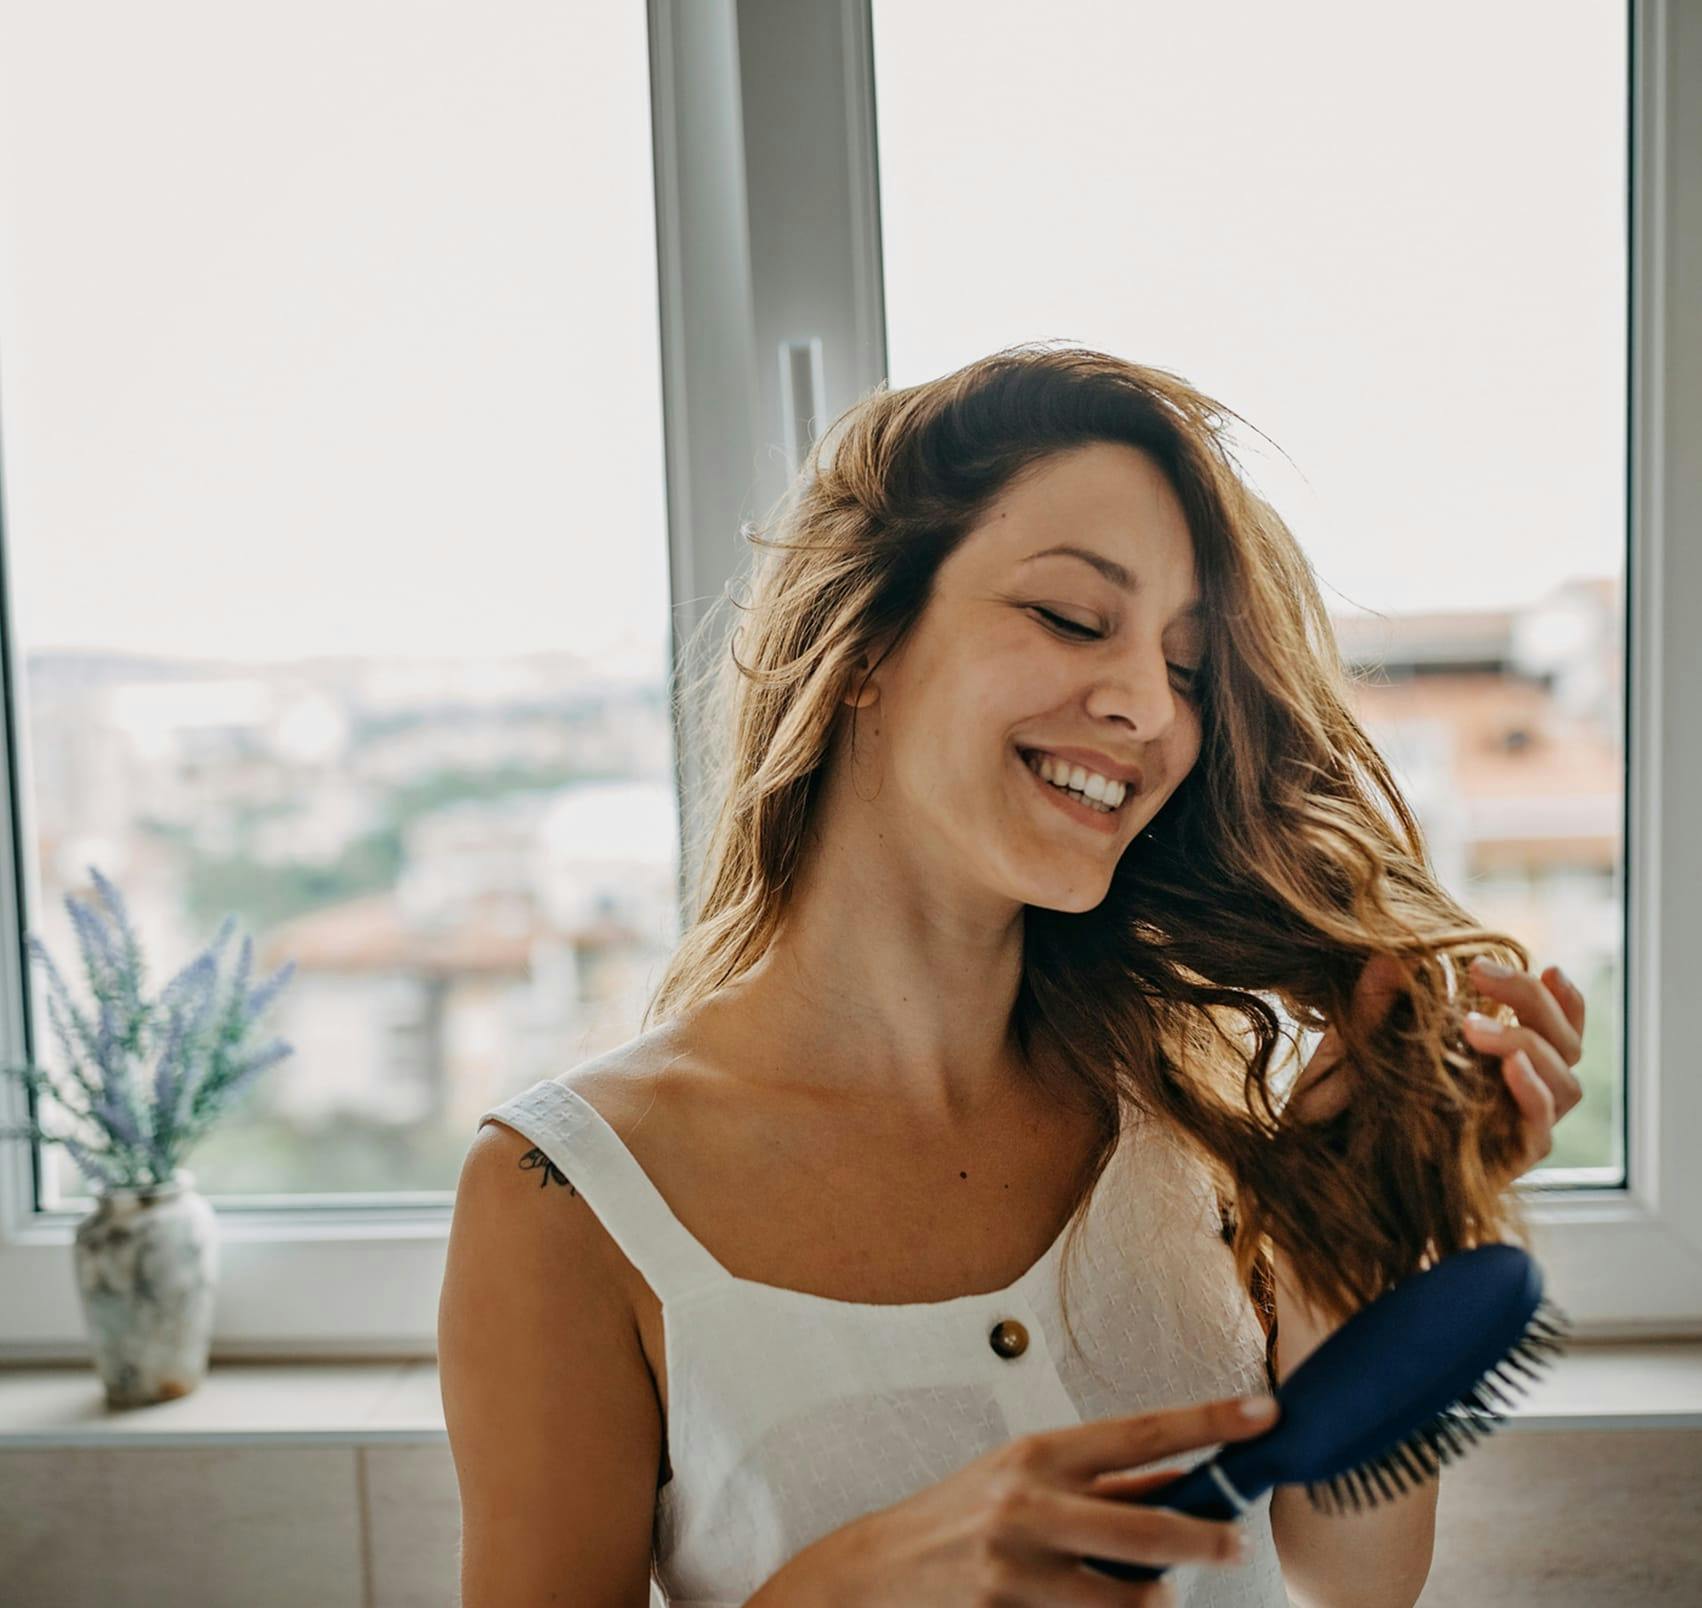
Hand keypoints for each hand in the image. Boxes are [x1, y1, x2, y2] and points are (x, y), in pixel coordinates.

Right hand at [788, 1394, 1277, 1606]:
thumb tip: (1181, 1480)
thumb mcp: (1022, 1479)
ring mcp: (1018, 1566)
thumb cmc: (959, 1517)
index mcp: (1039, 1453)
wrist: (875, 1573)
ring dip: (1154, 1602)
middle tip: (1232, 1543)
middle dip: (1206, 1540)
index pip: (1141, 1432)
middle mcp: (1030, 1502)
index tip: (1262, 1413)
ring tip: (1147, 1594)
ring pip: (1132, 1601)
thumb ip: (1100, 1484)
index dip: (1208, 1423)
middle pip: (1151, 1528)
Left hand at [1286, 952, 1586, 1177]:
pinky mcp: (1503, 1164)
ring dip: (1529, 1044)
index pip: (1555, 1029)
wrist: (1323, 1178)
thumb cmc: (1340, 1110)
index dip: (1564, 1000)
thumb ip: (1374, 1004)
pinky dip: (1534, 1095)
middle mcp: (1512, 1094)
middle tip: (1480, 971)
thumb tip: (1392, 955)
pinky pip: (1541, 1131)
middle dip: (1533, 1001)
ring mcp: (1511, 1129)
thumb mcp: (1353, 1048)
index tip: (1548, 966)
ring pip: (1568, 1085)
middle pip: (1565, 1045)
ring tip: (1472, 1026)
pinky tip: (1509, 1067)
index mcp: (1492, 1061)